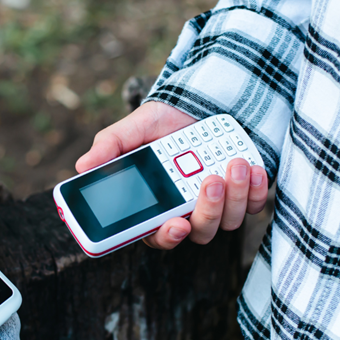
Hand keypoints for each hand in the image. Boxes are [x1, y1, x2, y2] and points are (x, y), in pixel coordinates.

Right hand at [76, 101, 267, 248]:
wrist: (203, 102)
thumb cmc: (163, 122)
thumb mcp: (133, 129)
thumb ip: (110, 147)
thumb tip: (82, 166)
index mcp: (157, 206)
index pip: (158, 236)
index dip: (167, 237)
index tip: (175, 225)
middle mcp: (188, 212)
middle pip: (199, 232)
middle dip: (208, 210)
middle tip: (210, 179)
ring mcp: (220, 206)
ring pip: (229, 221)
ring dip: (235, 195)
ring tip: (234, 162)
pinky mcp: (247, 195)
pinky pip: (256, 206)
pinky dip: (257, 190)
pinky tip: (253, 167)